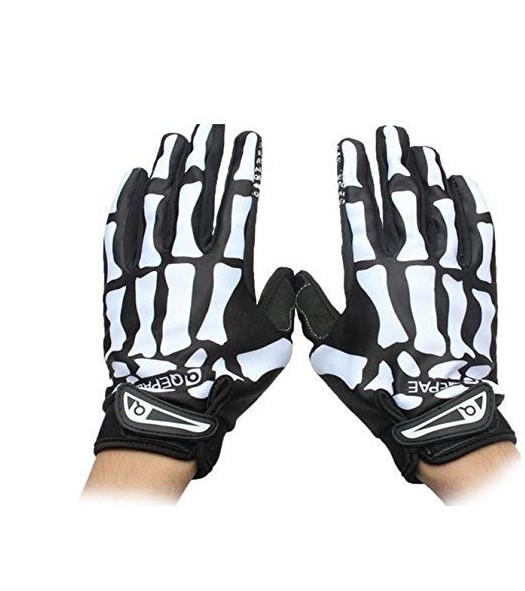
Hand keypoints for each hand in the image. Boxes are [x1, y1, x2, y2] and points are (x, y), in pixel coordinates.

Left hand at [95, 125, 294, 478]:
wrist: (169, 405)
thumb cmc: (225, 376)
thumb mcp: (272, 342)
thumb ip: (280, 301)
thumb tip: (282, 274)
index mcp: (228, 269)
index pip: (240, 202)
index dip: (245, 166)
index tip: (248, 139)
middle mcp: (188, 259)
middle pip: (197, 192)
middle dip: (207, 155)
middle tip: (212, 128)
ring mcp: (151, 267)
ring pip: (160, 203)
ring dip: (170, 168)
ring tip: (176, 140)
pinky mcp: (122, 282)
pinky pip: (120, 232)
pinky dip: (127, 202)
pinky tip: (134, 179)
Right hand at [295, 126, 515, 483]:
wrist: (437, 411)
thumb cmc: (378, 383)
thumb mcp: (330, 350)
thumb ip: (312, 310)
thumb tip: (296, 281)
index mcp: (368, 273)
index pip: (357, 208)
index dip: (353, 173)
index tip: (350, 146)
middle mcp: (409, 261)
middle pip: (400, 195)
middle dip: (391, 158)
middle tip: (388, 131)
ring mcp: (447, 268)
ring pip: (439, 205)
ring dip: (429, 173)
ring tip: (421, 149)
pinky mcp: (477, 283)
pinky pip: (477, 233)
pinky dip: (471, 205)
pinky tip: (464, 184)